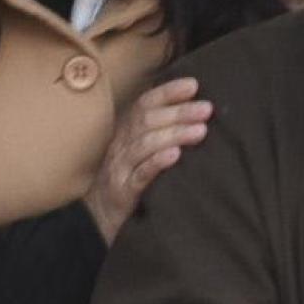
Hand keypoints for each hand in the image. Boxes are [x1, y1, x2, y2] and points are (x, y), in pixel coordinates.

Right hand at [85, 77, 211, 242]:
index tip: (193, 85)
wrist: (97, 218)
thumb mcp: (138, 152)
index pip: (145, 104)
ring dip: (174, 134)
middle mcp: (121, 145)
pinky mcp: (122, 190)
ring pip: (145, 144)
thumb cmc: (126, 180)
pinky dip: (158, 162)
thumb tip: (195, 116)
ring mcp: (120, 167)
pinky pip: (140, 173)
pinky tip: (176, 156)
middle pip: (147, 121)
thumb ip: (158, 133)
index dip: (168, 92)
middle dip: (179, 112)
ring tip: (200, 131)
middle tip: (206, 109)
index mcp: (125, 132)